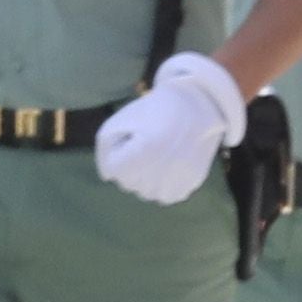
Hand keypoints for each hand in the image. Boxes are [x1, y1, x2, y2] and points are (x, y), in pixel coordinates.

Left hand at [91, 51, 246, 205]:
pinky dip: (164, 184)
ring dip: (146, 178)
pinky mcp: (192, 184)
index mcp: (143, 153)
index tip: (134, 136)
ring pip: (146, 193)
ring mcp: (178, 180)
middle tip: (148, 142)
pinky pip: (167, 195)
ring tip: (158, 155)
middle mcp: (162, 172)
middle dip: (131, 165)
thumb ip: (105, 151)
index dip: (119, 151)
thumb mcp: (119, 121)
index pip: (113, 169)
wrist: (196, 106)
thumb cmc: (154, 110)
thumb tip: (108, 178)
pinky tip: (169, 165)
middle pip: (128, 183)